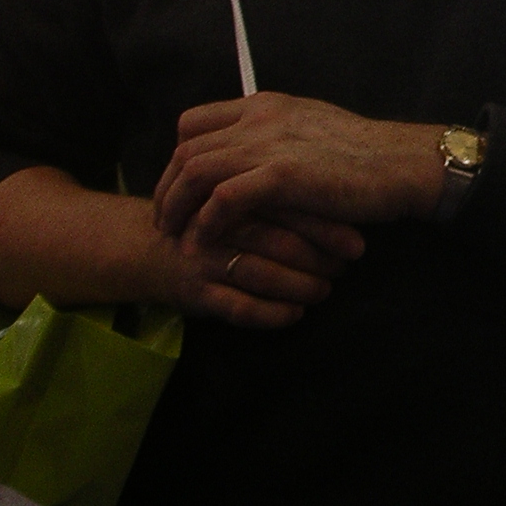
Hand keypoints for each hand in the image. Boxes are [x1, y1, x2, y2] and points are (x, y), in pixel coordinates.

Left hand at [154, 93, 441, 248]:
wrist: (402, 163)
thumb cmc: (365, 155)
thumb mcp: (311, 131)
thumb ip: (277, 137)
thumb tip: (254, 155)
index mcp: (265, 105)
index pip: (195, 122)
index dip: (178, 157)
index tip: (180, 188)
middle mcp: (260, 118)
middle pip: (186, 147)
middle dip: (168, 187)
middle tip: (165, 219)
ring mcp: (270, 143)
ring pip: (195, 170)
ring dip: (177, 206)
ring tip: (174, 236)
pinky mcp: (283, 175)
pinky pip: (223, 198)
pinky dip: (206, 222)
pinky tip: (205, 242)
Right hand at [155, 207, 367, 331]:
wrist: (148, 248)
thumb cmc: (212, 220)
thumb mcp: (237, 197)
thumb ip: (277, 191)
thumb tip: (347, 198)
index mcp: (232, 194)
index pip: (285, 207)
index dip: (324, 225)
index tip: (357, 242)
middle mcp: (218, 225)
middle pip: (275, 240)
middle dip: (317, 258)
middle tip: (346, 267)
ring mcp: (205, 260)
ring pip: (259, 274)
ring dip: (298, 285)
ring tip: (325, 291)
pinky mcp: (194, 293)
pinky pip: (236, 307)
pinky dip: (269, 313)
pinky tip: (294, 315)